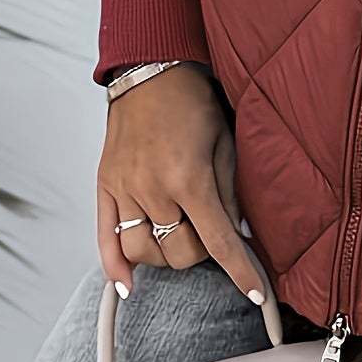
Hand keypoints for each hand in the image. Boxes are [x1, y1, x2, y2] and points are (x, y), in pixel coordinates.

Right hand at [96, 61, 267, 307]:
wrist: (151, 70)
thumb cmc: (192, 101)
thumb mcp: (225, 143)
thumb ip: (229, 193)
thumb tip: (237, 234)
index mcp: (189, 179)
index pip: (218, 242)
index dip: (241, 272)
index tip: (256, 291)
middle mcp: (153, 190)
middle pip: (180, 254)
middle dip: (203, 253)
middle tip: (212, 233)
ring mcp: (125, 189)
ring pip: (145, 252)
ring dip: (168, 255)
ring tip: (181, 237)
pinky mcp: (105, 186)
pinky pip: (105, 238)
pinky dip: (115, 267)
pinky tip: (127, 285)